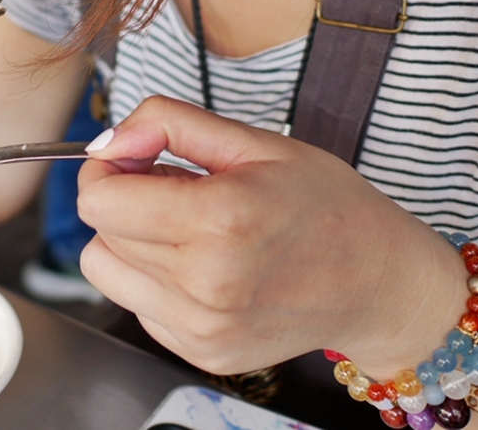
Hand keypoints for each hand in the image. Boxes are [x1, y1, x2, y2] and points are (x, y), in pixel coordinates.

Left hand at [77, 95, 464, 376]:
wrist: (379, 281)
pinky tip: (202, 264)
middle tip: (175, 187)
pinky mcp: (204, 354)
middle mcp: (205, 283)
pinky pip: (138, 305)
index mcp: (219, 219)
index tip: (137, 158)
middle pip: (101, 233)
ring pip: (108, 272)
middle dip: (123, 200)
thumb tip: (107, 140)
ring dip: (130, 242)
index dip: (106, 168)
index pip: (98, 200)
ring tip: (185, 227)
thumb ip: (167, 123)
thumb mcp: (251, 140)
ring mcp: (203, 327)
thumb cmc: (323, 203)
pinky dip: (155, 280)